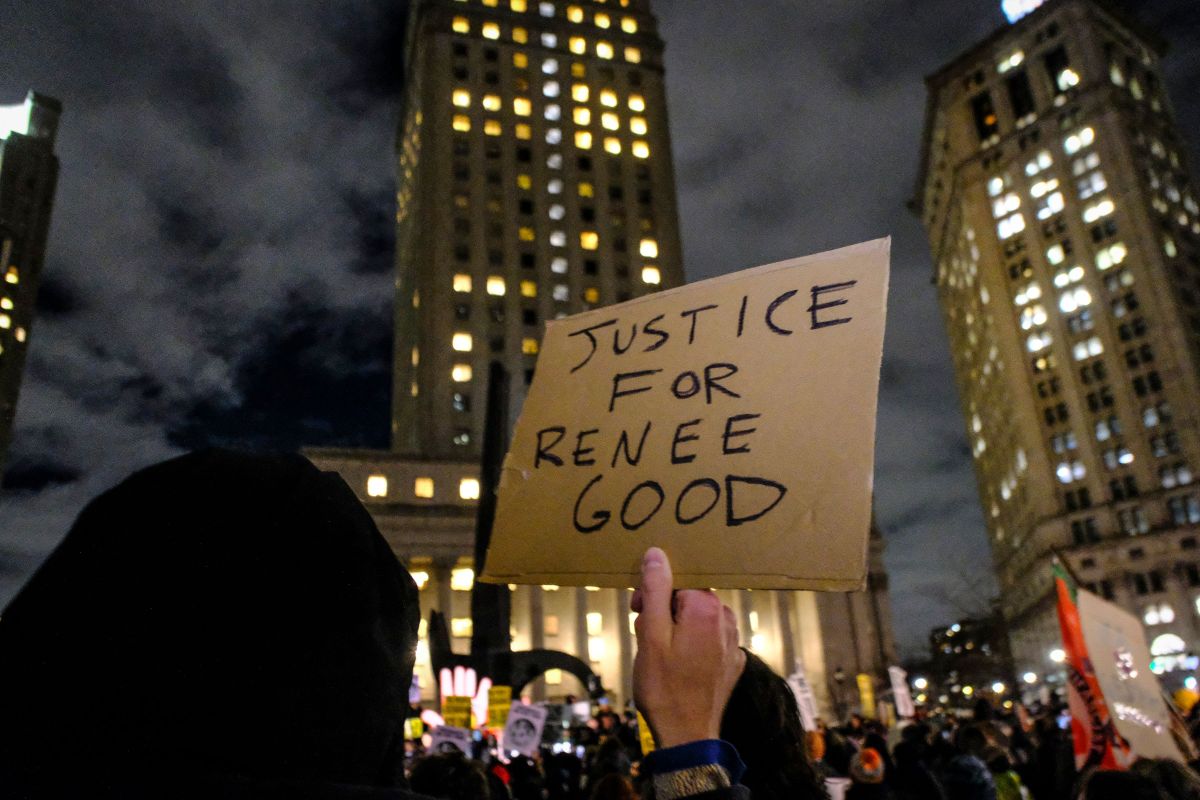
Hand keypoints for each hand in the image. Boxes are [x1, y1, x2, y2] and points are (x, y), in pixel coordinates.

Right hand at [631, 547, 744, 748]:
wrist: (686, 735)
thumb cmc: (663, 685)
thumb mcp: (650, 634)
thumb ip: (656, 590)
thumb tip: (657, 553)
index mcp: (707, 609)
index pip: (677, 582)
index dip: (653, 594)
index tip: (638, 612)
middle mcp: (727, 620)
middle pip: (689, 599)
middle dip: (664, 611)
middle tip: (645, 636)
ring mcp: (733, 644)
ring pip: (699, 620)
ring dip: (677, 629)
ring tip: (660, 654)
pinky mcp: (733, 664)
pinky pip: (710, 641)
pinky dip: (693, 646)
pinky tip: (679, 666)